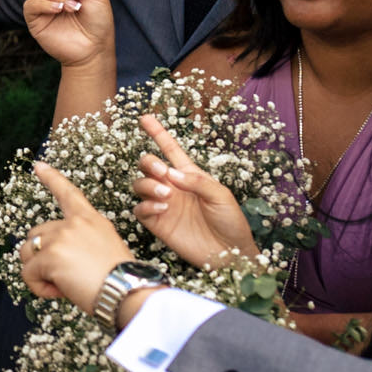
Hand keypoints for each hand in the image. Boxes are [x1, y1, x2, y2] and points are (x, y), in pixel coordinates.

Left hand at [17, 162, 145, 318]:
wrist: (127, 291)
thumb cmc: (119, 279)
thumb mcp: (104, 248)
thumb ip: (79, 243)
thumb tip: (56, 256)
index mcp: (90, 219)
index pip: (68, 193)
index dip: (51, 178)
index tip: (38, 165)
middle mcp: (73, 223)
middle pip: (35, 235)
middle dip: (41, 257)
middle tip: (66, 276)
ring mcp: (60, 237)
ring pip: (27, 253)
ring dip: (38, 272)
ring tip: (63, 285)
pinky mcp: (50, 255)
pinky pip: (28, 273)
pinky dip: (39, 287)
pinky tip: (60, 291)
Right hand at [130, 113, 259, 268]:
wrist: (229, 253)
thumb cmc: (231, 222)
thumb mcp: (222, 195)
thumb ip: (197, 182)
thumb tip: (171, 173)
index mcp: (190, 175)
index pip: (170, 149)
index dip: (158, 133)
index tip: (146, 117)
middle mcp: (173, 187)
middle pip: (148, 165)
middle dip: (149, 163)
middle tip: (162, 173)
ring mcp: (163, 205)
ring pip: (140, 185)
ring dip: (148, 185)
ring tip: (166, 195)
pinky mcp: (157, 223)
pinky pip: (140, 209)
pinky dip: (146, 205)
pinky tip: (162, 208)